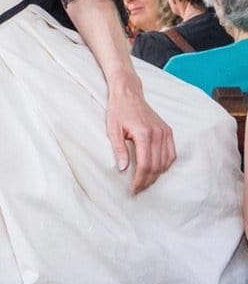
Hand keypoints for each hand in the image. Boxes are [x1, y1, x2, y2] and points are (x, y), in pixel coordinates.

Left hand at [105, 76, 175, 192]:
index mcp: (144, 134)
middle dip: (148, 181)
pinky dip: (166, 164)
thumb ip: (119, 149)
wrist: (128, 93)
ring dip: (157, 175)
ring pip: (166, 162)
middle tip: (138, 190)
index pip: (145, 165)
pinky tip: (156, 170)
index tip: (133, 189)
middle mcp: (158, 133)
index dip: (140, 180)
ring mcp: (165, 132)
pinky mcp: (168, 131)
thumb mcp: (112, 129)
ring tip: (145, 182)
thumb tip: (123, 169)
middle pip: (157, 166)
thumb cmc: (118, 110)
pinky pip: (172, 153)